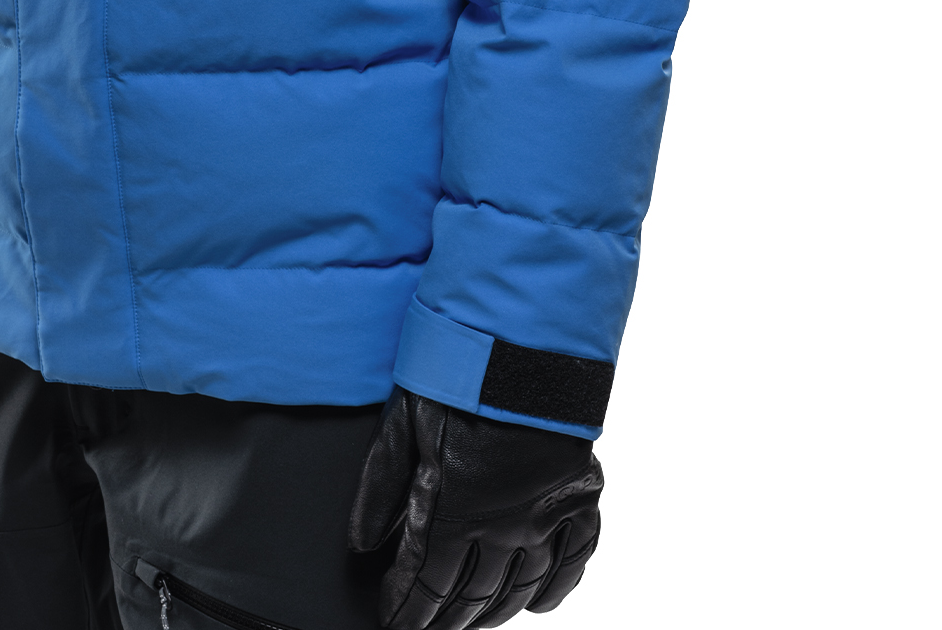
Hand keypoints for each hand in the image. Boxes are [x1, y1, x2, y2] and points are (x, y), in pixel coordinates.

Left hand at [349, 392, 602, 627]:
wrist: (520, 341)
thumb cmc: (456, 375)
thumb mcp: (403, 424)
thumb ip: (381, 488)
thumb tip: (361, 540)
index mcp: (457, 509)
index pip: (428, 584)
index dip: (409, 610)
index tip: (395, 621)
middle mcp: (505, 524)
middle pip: (473, 595)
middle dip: (446, 619)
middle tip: (428, 627)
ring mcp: (546, 515)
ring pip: (520, 588)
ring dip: (493, 612)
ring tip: (472, 622)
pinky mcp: (580, 497)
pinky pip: (573, 561)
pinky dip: (554, 589)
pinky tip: (536, 602)